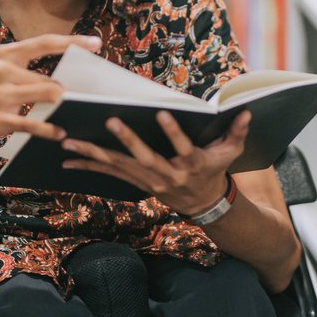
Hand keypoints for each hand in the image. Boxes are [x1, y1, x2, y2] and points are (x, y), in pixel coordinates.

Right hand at [0, 34, 102, 152]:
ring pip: (49, 96)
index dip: (74, 42)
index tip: (96, 43)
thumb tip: (55, 79)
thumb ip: (20, 70)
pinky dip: (50, 129)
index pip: (46, 43)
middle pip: (52, 79)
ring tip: (71, 115)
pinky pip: (35, 123)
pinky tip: (59, 133)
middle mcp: (3, 70)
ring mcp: (1, 94)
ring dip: (63, 107)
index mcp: (4, 54)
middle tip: (84, 100)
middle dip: (69, 92)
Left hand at [61, 109, 251, 214]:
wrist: (204, 204)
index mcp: (192, 165)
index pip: (183, 148)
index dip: (173, 133)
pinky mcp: (137, 182)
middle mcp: (169, 175)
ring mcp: (150, 180)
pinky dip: (88, 165)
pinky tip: (68, 159)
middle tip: (110, 121)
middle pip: (145, 157)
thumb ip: (237, 132)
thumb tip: (247, 111)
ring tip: (70, 141)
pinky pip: (109, 173)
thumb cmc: (215, 171)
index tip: (162, 114)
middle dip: (127, 140)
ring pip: (120, 166)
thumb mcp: (231, 153)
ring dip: (94, 153)